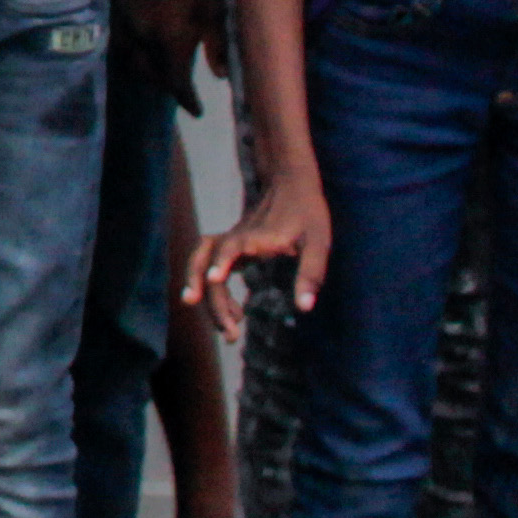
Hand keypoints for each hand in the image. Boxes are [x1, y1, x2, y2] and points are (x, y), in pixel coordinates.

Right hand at [183, 175, 329, 325]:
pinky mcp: (231, 246)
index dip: (218, 264)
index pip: (226, 249)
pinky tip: (236, 311)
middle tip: (232, 335)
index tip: (213, 282)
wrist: (290, 183)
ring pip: (200, 265)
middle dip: (213, 302)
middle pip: (207, 266)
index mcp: (254, 238)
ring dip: (204, 295)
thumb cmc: (308, 213)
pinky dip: (215, 291)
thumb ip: (310, 274)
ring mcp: (229, 242)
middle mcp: (234, 239)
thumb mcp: (318, 243)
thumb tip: (304, 307)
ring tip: (225, 327)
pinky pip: (210, 268)